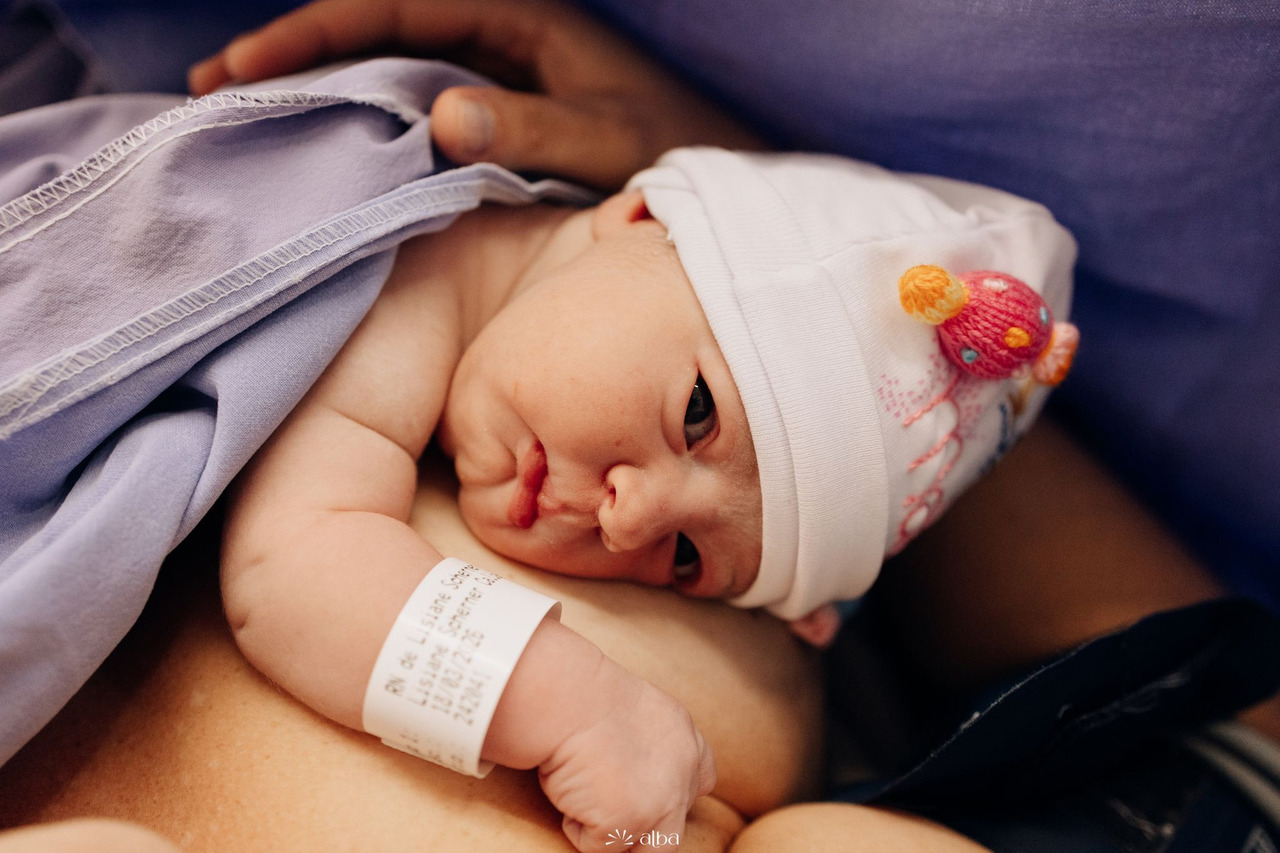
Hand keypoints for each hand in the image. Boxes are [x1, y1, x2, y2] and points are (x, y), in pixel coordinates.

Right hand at [187, 0, 760, 189]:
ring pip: (388, 68)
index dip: (310, 35)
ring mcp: (498, 77)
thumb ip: (536, 127)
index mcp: (521, 19)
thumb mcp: (610, 142)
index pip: (392, 9)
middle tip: (213, 92)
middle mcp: (500, 38)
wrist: (719, 189)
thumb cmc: (677, 157)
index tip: (241, 70)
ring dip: (321, 90)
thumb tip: (442, 116)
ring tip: (248, 122)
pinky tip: (328, 153)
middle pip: (374, 30)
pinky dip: (366, 125)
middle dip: (295, 56)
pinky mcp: (501, 118)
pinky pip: (417, 108)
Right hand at [539, 660, 716, 851]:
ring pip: (652, 850)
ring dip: (619, 837)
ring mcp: (662, 802)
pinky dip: (578, 827)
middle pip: (675, 825)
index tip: (647, 793)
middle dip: (645, 825)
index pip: (701, 777)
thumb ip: (647, 742)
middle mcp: (684, 772)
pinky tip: (568, 792)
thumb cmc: (581, 694)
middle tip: (607, 807)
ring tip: (584, 802)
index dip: (675, 792)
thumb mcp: (633, 709)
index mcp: (683, 736)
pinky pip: (600, 846)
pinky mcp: (629, 823)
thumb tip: (627, 774)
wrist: (567, 696)